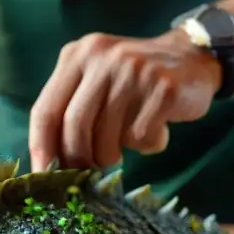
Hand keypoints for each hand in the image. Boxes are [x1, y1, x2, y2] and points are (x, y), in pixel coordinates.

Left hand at [29, 31, 222, 170]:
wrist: (193, 58)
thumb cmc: (133, 82)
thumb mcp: (95, 80)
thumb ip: (70, 109)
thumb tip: (49, 164)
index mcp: (77, 55)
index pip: (45, 110)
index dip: (41, 149)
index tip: (43, 177)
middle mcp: (103, 58)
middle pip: (74, 127)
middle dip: (78, 159)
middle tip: (88, 173)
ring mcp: (134, 71)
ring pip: (107, 138)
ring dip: (112, 156)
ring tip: (124, 145)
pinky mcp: (164, 88)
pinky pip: (142, 138)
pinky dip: (147, 146)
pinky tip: (156, 130)